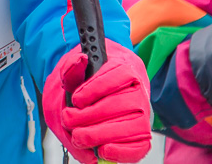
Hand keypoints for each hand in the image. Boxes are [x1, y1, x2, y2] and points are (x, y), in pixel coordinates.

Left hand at [42, 40, 151, 163]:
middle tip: (69, 119)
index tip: (76, 99)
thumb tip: (80, 60)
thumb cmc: (93, 83)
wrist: (105, 93)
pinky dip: (121, 152)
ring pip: (131, 126)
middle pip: (120, 104)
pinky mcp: (142, 135)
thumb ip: (73, 67)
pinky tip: (101, 150)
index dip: (95, 88)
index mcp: (126, 67)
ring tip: (78, 136)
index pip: (118, 74)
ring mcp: (143, 114)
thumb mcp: (79, 71)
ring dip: (101, 134)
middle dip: (90, 115)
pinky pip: (140, 147)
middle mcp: (139, 90)